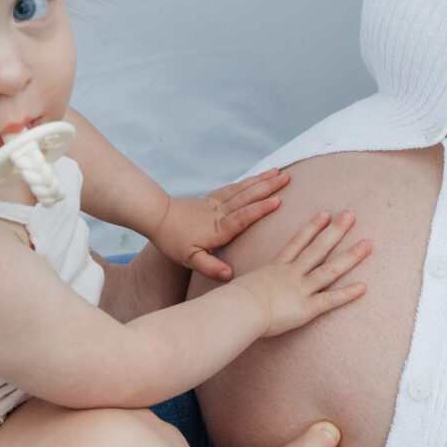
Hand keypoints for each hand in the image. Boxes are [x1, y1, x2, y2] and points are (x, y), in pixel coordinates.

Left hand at [149, 169, 290, 280]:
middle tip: (288, 178)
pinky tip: (258, 177)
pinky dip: (248, 181)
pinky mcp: (212, 198)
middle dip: (269, 187)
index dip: (260, 209)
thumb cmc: (173, 241)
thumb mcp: (189, 260)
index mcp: (217, 229)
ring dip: (262, 180)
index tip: (279, 201)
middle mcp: (219, 212)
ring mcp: (216, 203)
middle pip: (247, 197)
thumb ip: (210, 268)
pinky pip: (234, 187)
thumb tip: (230, 274)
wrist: (157, 217)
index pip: (242, 217)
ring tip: (280, 172)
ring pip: (243, 189)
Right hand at [235, 210, 368, 336]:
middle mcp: (292, 274)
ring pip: (329, 270)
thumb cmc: (234, 299)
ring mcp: (300, 289)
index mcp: (277, 267)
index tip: (325, 214)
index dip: (313, 228)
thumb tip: (246, 286)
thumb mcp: (244, 283)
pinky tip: (363, 287)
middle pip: (318, 249)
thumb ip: (251, 283)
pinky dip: (346, 294)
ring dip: (350, 256)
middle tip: (351, 215)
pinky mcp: (306, 308)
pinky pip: (329, 300)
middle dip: (336, 231)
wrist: (238, 308)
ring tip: (367, 243)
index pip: (298, 243)